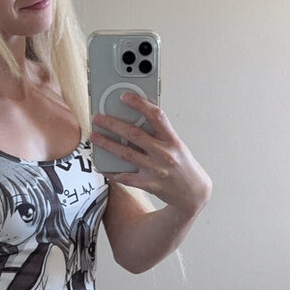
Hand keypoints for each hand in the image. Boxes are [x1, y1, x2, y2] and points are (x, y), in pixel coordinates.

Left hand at [90, 92, 211, 217]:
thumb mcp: (176, 145)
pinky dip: (113, 171)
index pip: (156, 116)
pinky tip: (102, 166)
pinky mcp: (149, 184)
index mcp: (172, 140)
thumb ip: (159, 133)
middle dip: (113, 124)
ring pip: (126, 154)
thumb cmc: (184, 165)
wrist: (194, 193)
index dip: (140, 104)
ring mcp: (155, 170)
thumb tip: (136, 119)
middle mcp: (164, 153)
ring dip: (107, 144)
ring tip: (94, 137)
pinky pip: (126, 177)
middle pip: (134, 134)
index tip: (125, 97)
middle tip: (98, 118)